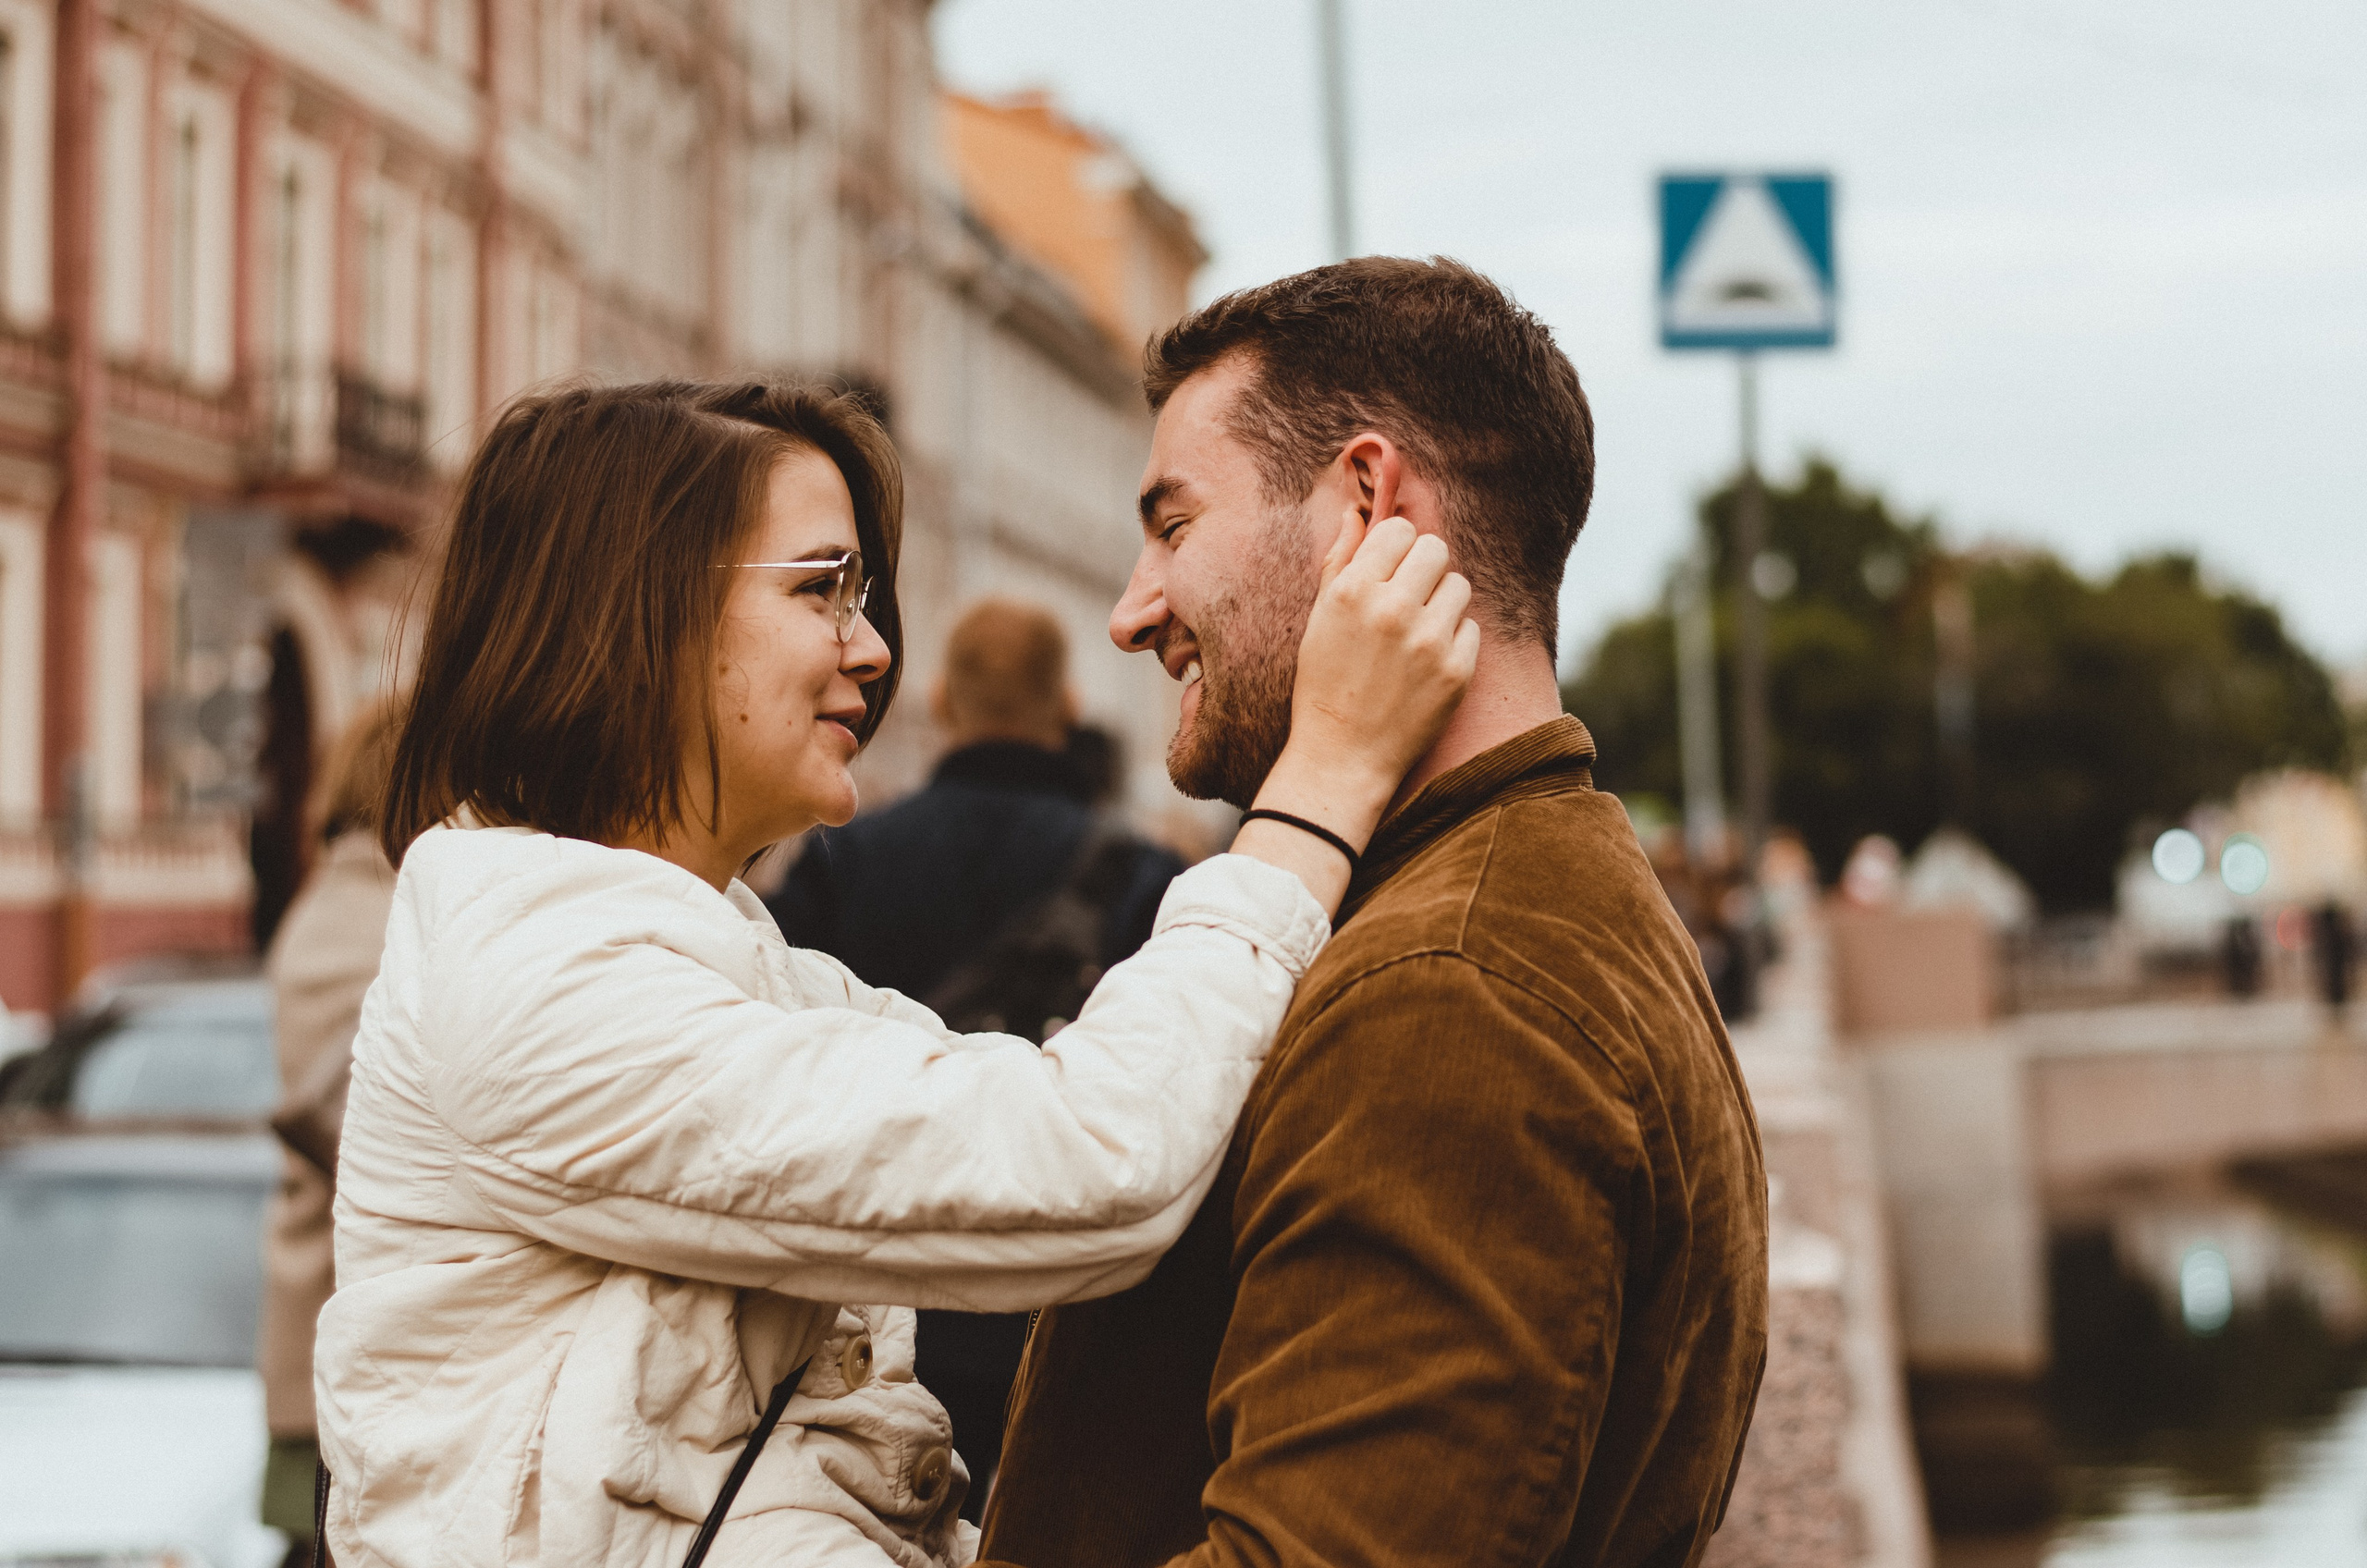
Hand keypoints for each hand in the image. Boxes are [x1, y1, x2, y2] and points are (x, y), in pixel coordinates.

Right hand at [1230, 510, 1477, 912]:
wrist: (1342, 758)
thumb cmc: (1325, 684)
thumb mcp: (1319, 619)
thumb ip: (1340, 560)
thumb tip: (1358, 511)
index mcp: (1352, 591)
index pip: (1400, 530)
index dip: (1397, 547)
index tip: (1391, 570)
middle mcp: (1391, 609)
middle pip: (1436, 550)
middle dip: (1425, 568)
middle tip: (1410, 597)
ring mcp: (1428, 641)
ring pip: (1459, 585)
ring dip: (1443, 602)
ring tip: (1418, 632)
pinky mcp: (1457, 670)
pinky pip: (1471, 628)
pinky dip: (1453, 640)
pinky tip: (1427, 663)